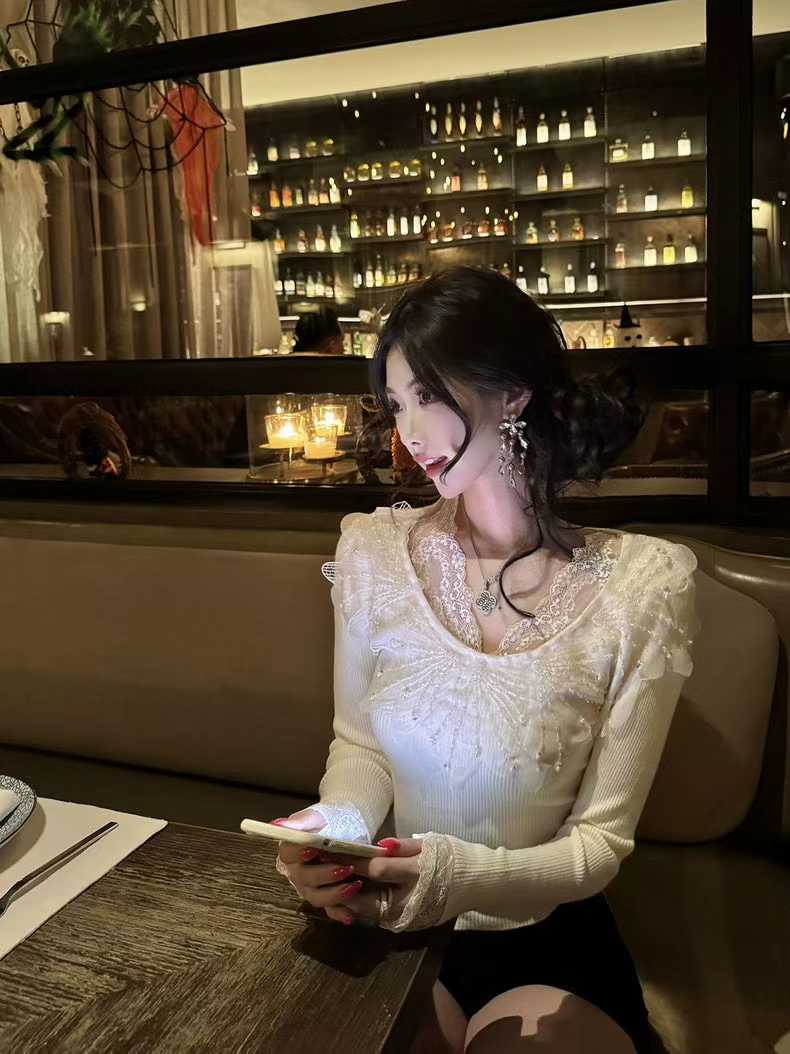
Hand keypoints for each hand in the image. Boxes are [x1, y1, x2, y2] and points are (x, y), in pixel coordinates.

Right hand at [271, 810, 421, 926]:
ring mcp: (311, 888)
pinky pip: (330, 910)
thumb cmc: (329, 822)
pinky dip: (340, 913)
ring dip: (335, 894)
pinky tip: (350, 916)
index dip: (298, 853)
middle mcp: (297, 872)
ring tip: (355, 885)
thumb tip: (277, 824)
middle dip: (325, 875)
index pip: (288, 854)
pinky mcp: (326, 898)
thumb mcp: (317, 817)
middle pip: (304, 879)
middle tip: (345, 868)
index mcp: (291, 851)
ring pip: (317, 897)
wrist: (348, 828)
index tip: (312, 849)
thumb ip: (300, 821)